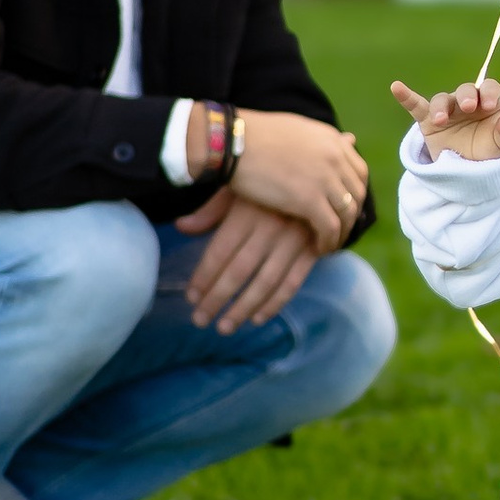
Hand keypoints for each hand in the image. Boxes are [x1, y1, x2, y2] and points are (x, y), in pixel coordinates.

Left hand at [176, 187, 319, 331]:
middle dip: (217, 299)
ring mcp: (293, 241)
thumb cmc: (268, 181)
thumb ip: (211, 211)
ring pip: (265, 283)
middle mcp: (269, 228)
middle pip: (239, 272)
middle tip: (200, 320)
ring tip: (224, 327)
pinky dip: (275, 303)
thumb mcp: (237, 188)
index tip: (191, 297)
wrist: (318, 172)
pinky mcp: (313, 250)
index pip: (219, 252)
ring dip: (243, 308)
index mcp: (246, 212)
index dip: (204, 277)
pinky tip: (257, 318)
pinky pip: (293, 282)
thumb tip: (181, 227)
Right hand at [230, 108, 367, 246]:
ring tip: (330, 244)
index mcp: (332, 140)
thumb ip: (320, 140)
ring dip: (342, 233)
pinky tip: (318, 249)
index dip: (355, 193)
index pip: (359, 172)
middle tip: (340, 230)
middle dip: (352, 215)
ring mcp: (324, 179)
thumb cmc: (254, 135)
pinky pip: (330, 228)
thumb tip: (346, 140)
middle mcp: (335, 157)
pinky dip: (328, 242)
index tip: (346, 208)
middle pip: (358, 194)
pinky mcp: (309, 200)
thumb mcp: (296, 129)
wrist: (233, 141)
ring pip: (348, 214)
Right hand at [392, 75, 499, 161]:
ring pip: (441, 100)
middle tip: (469, 108)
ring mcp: (447, 111)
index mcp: (488, 103)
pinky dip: (406, 97)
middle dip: (466, 96)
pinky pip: (416, 106)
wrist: (469, 172)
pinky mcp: (428, 121)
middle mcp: (467, 102)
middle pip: (465, 90)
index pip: (489, 88)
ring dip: (441, 108)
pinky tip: (396, 87)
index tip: (489, 106)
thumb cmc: (489, 153)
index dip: (489, 93)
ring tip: (441, 121)